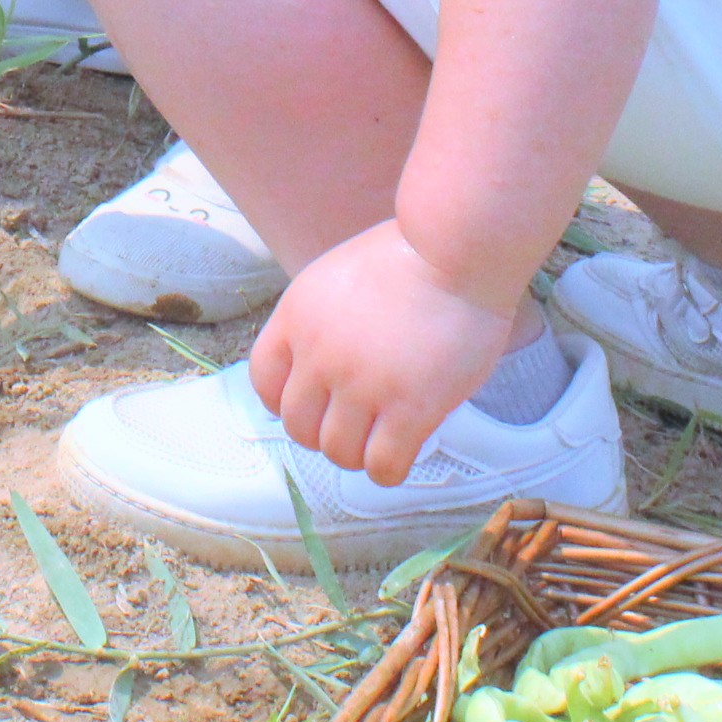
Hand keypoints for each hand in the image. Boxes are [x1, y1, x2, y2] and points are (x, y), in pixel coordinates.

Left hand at [248, 225, 519, 485]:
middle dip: (323, 433)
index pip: (264, 382)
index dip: (286, 402)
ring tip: (380, 440)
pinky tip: (404, 452)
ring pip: (338, 453)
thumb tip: (322, 368)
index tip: (313, 404)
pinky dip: (388, 470)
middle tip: (353, 425)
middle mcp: (319, 356)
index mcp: (297, 318)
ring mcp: (362, 385)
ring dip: (356, 454)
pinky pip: (383, 466)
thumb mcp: (338, 277)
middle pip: (298, 426)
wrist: (457, 250)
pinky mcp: (409, 408)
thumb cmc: (410, 255)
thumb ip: (322, 321)